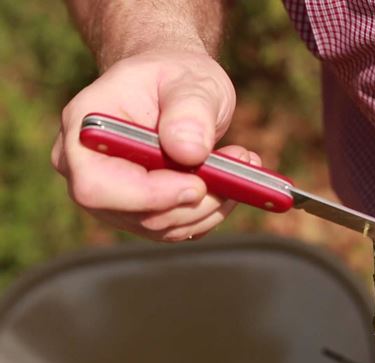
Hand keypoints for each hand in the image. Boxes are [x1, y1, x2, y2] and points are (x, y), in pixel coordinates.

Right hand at [52, 51, 259, 240]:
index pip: (96, 185)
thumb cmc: (175, 76)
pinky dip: (211, 211)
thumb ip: (190, 110)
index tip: (197, 185)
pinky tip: (233, 181)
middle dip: (192, 202)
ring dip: (210, 205)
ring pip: (162, 226)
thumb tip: (190, 152)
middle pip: (132, 214)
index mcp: (85, 128)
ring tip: (241, 163)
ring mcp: (113, 196)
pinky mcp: (142, 211)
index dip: (147, 195)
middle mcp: (88, 169)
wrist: (174, 88)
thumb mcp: (190, 80)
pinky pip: (178, 228)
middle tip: (238, 168)